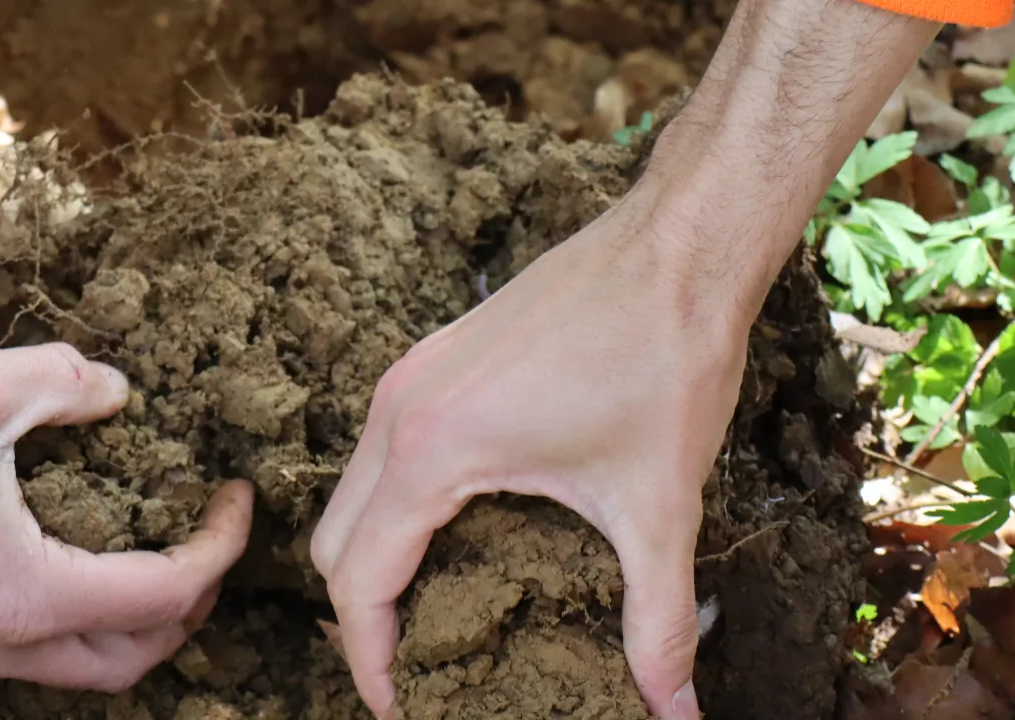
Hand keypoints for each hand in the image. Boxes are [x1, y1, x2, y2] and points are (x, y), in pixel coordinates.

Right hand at [0, 343, 253, 690]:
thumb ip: (65, 382)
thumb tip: (117, 391)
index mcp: (28, 594)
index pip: (164, 594)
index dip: (219, 547)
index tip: (234, 497)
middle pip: (131, 659)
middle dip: (188, 609)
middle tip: (206, 542)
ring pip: (76, 667)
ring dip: (131, 625)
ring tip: (153, 557)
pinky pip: (27, 651)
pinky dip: (72, 619)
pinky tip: (70, 556)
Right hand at [310, 186, 776, 718]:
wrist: (679, 243)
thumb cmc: (664, 359)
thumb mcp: (658, 506)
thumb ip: (657, 624)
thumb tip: (677, 717)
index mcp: (430, 451)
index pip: (359, 582)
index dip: (370, 659)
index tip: (402, 708)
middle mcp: (398, 410)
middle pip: (336, 543)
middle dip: (364, 618)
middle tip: (418, 671)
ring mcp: (411, 375)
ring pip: (355, 493)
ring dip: (377, 558)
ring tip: (436, 613)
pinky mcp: (437, 357)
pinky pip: (384, 451)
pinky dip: (398, 506)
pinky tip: (465, 533)